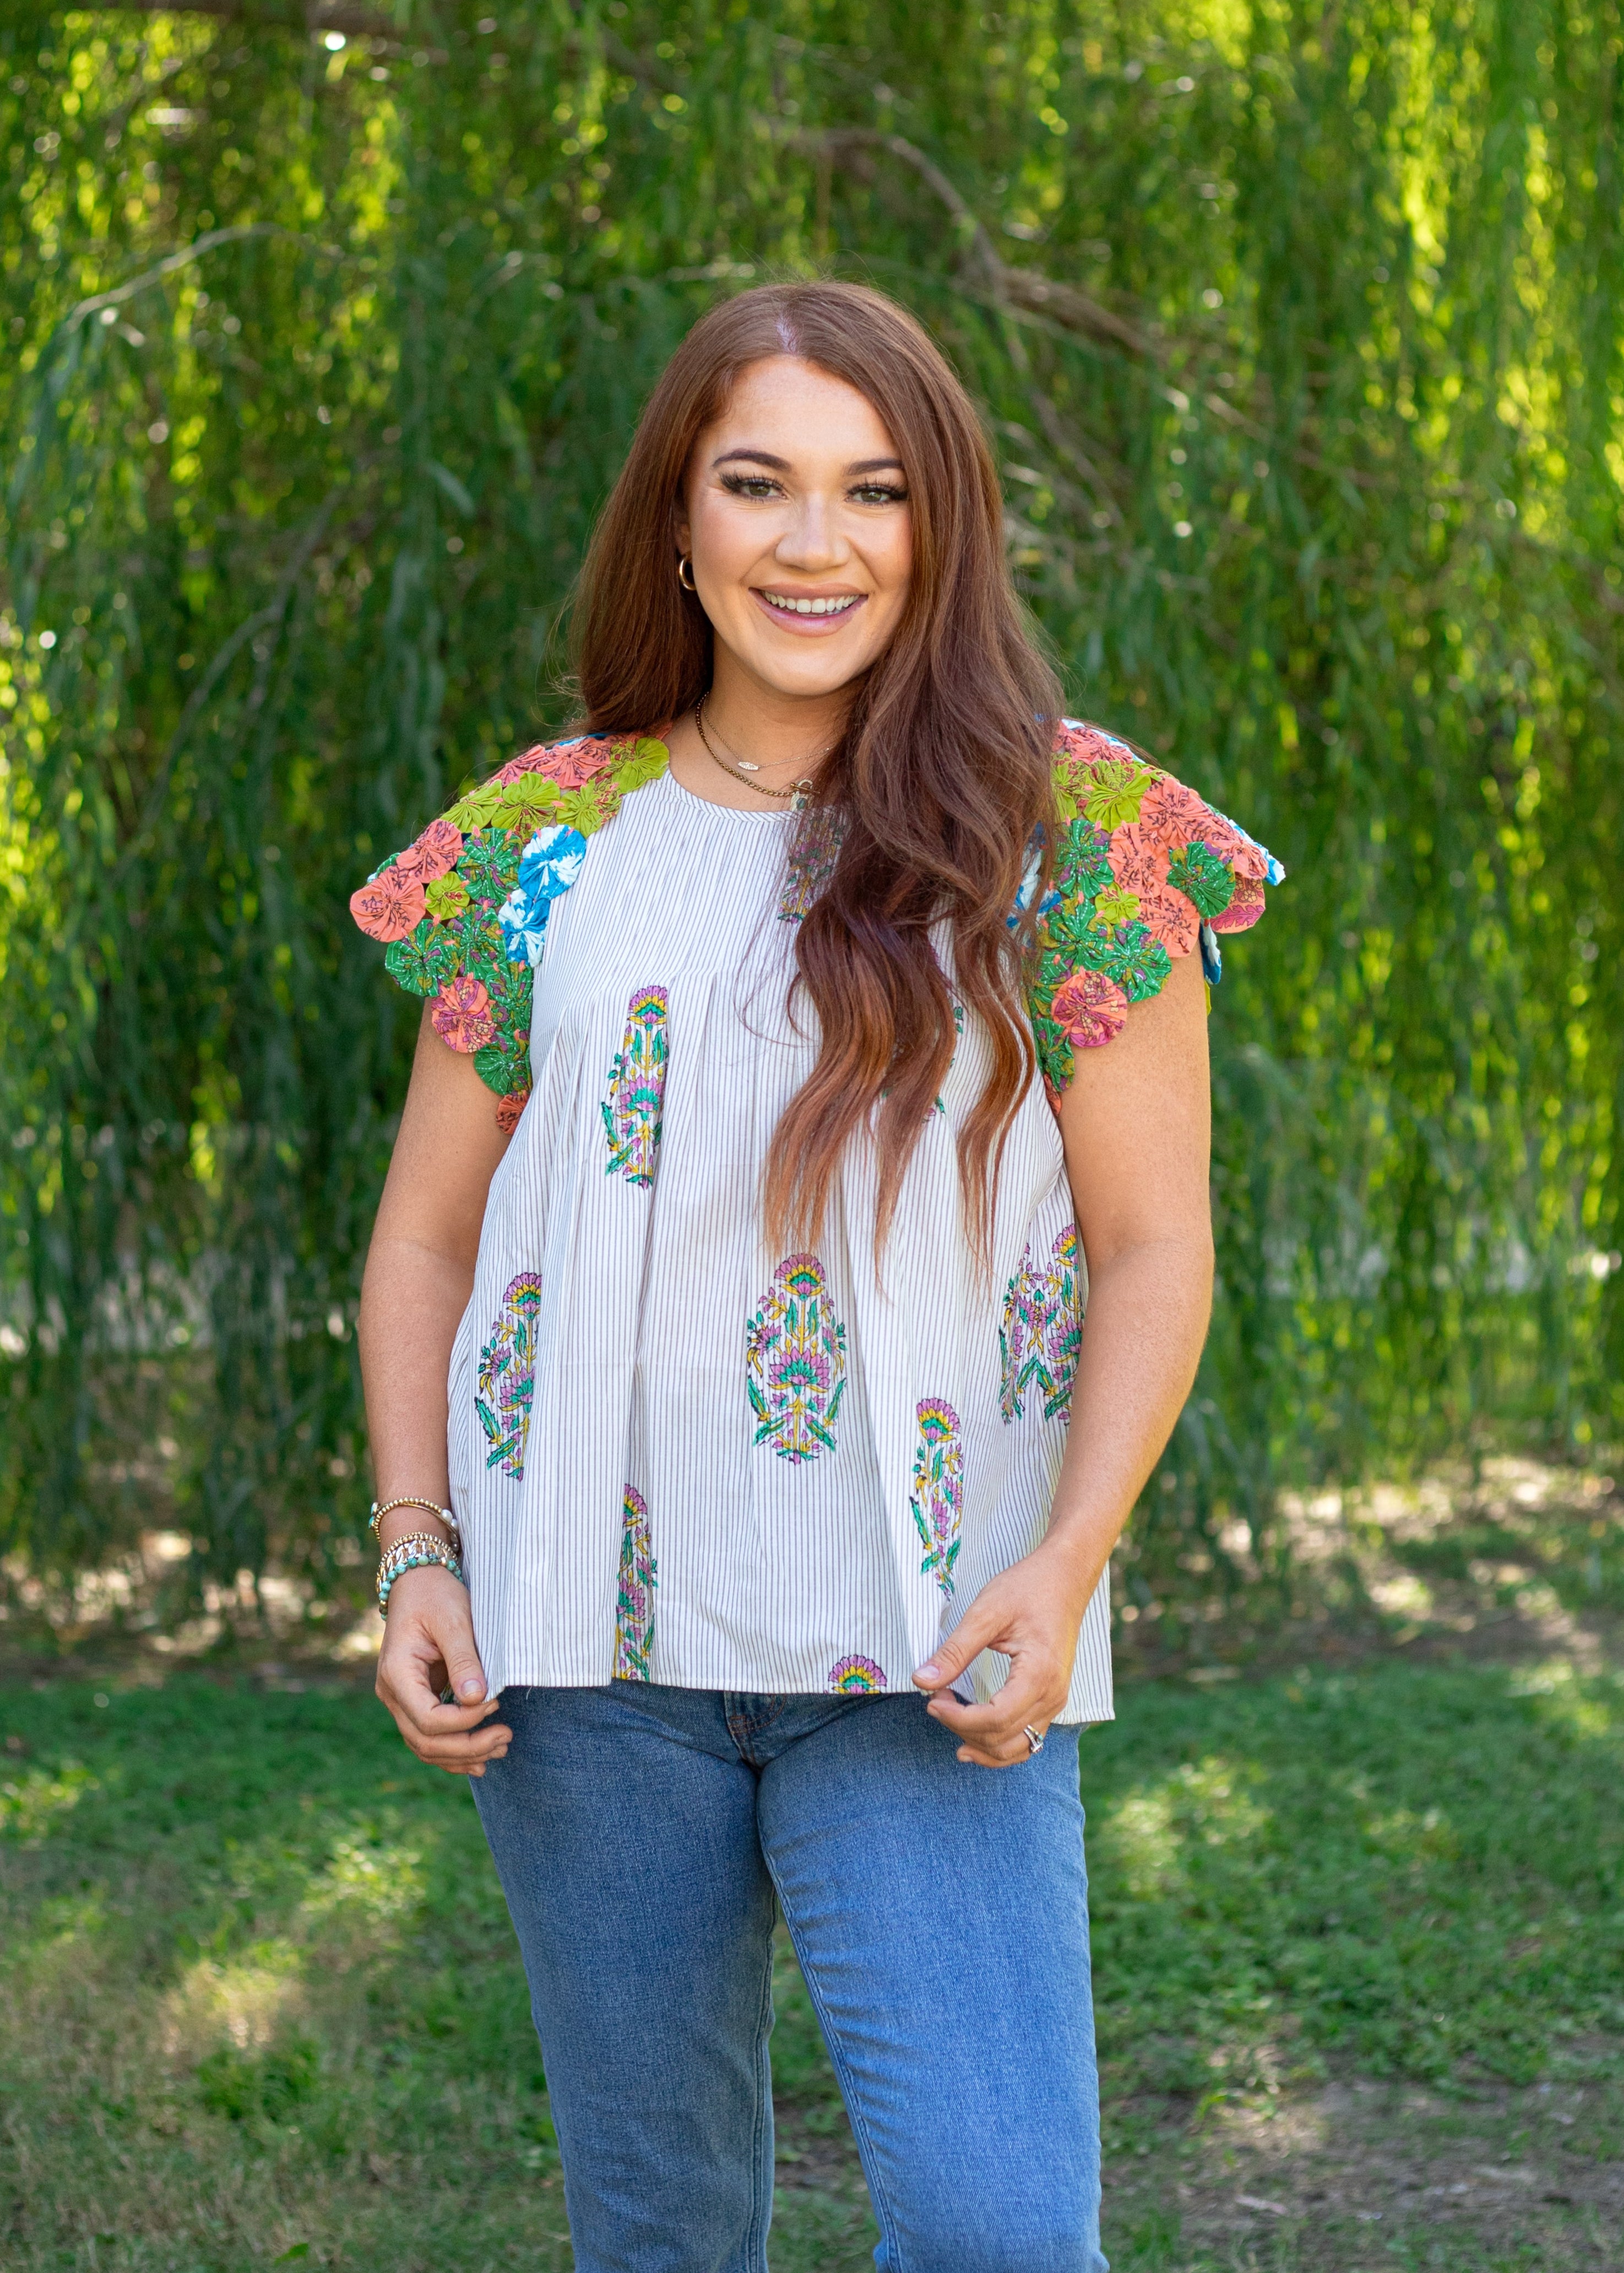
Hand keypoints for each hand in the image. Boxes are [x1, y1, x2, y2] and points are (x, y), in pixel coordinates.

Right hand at [375, 1564, 511, 1775]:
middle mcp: (392, 1694)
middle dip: (467, 1746)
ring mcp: (400, 1701)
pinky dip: (453, 1752)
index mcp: (397, 1674)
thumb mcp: (454, 1619)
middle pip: (424, 1741)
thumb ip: (464, 1659)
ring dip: (462, 1754)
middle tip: (506, 1737)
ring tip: (501, 1747)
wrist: (418, 1583)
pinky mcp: (414, 1702)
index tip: (495, 1705)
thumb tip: (477, 1698)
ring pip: (425, 1747)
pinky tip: (479, 1760)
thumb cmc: (436, 1596)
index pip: (427, 1718)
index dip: (463, 1722)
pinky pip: (428, 1737)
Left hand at [912, 1538, 1091, 1767]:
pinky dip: (999, 1746)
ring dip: (979, 1744)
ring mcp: (1056, 1701)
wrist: (1064, 1578)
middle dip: (962, 1727)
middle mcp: (1053, 1695)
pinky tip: (972, 1740)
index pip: (996, 1718)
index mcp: (1039, 1673)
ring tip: (948, 1720)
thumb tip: (921, 1680)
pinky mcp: (1052, 1700)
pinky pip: (1027, 1739)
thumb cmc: (1028, 1588)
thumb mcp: (986, 1612)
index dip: (958, 1718)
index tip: (932, 1700)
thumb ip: (955, 1650)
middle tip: (935, 1700)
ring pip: (1016, 1748)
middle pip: (1003, 1737)